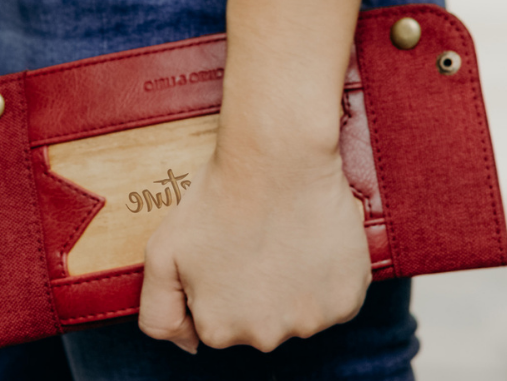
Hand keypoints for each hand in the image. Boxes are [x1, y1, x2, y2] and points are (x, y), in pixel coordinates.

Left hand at [136, 155, 370, 352]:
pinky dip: (325, 277)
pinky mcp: (347, 300)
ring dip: (293, 286)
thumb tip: (188, 345)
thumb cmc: (218, 201)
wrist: (278, 161)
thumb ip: (159, 312)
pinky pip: (334, 299)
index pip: (217, 322)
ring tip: (282, 240)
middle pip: (258, 323)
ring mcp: (310, 321)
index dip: (218, 285)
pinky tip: (310, 243)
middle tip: (254, 243)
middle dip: (255, 291)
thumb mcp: (161, 255)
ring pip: (298, 312)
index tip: (225, 253)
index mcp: (219, 330)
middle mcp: (266, 337)